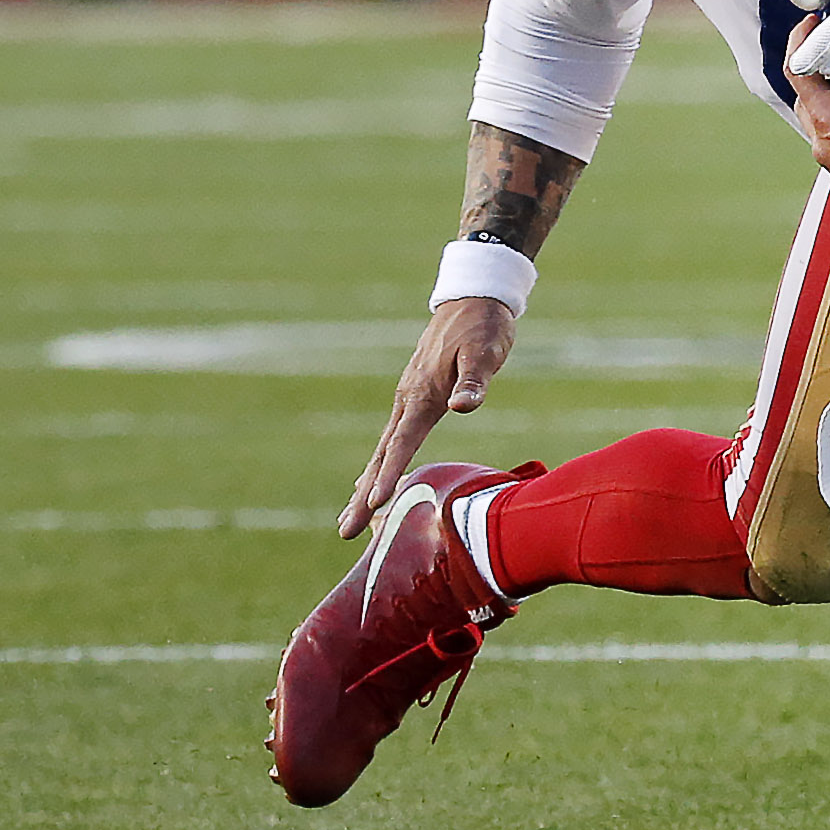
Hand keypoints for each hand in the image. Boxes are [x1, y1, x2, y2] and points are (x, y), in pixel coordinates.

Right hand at [339, 296, 514, 537]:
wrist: (474, 298)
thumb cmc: (482, 326)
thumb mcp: (484, 351)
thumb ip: (474, 381)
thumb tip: (462, 406)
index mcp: (421, 395)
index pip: (401, 444)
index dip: (387, 477)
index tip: (372, 505)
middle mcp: (407, 400)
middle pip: (382, 456)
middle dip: (363, 496)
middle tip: (345, 532)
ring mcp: (408, 398)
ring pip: (383, 450)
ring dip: (367, 485)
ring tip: (351, 518)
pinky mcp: (415, 396)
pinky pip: (393, 439)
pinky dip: (380, 464)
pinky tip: (372, 479)